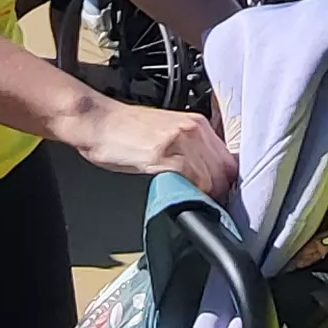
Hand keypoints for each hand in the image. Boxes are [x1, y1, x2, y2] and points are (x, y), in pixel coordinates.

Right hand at [62, 99, 234, 194]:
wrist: (98, 121)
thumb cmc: (125, 131)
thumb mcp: (167, 134)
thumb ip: (191, 149)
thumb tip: (207, 175)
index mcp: (197, 123)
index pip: (229, 159)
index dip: (226, 181)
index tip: (219, 195)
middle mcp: (193, 129)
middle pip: (226, 170)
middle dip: (221, 192)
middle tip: (210, 206)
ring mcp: (180, 141)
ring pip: (212, 177)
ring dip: (208, 196)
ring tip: (197, 205)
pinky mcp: (163, 155)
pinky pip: (192, 180)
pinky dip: (193, 194)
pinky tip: (184, 198)